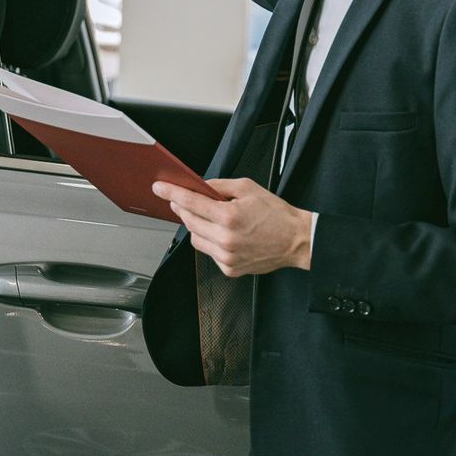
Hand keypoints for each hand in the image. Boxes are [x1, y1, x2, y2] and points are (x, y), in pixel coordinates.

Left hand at [152, 178, 313, 278]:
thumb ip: (219, 186)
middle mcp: (225, 239)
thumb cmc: (276, 214)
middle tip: (181, 200)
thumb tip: (199, 186)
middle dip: (183, 208)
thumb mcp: (248, 188)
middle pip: (189, 221)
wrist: (296, 240)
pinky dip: (209, 241)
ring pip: (195, 239)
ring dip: (196, 226)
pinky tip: (222, 234)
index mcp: (229, 217)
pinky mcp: (230, 269)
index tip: (159, 188)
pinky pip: (208, 252)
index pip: (191, 203)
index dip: (172, 193)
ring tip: (210, 218)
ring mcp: (226, 257)